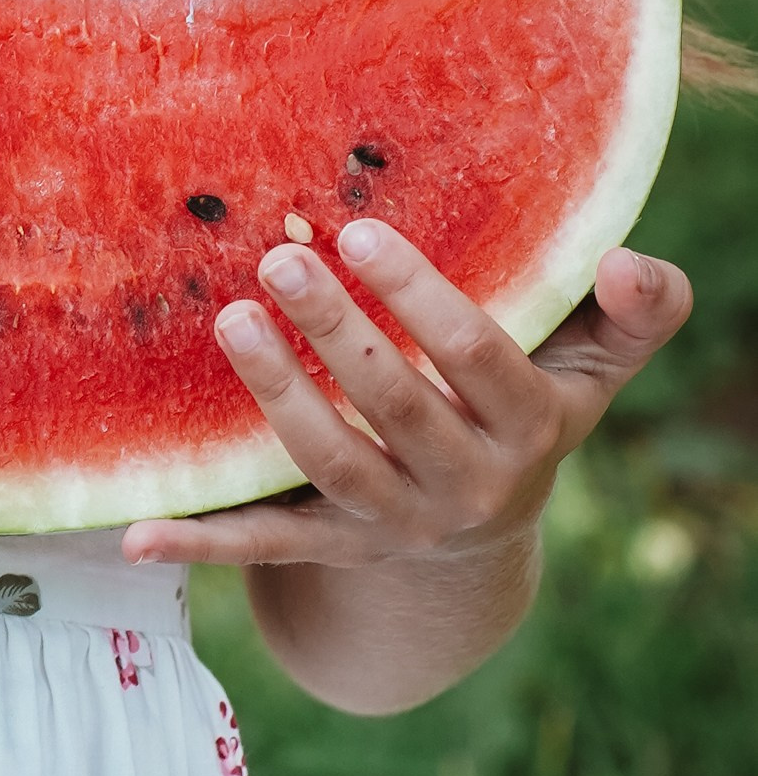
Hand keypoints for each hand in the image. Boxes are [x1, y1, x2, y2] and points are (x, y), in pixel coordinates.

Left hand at [123, 217, 690, 569]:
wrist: (480, 536)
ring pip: (330, 463)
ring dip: (278, 394)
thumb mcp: (595, 369)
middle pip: (395, 403)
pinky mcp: (333, 549)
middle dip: (337, 329)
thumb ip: (637, 314)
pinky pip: (263, 547)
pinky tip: (137, 531)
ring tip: (230, 320)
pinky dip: (200, 544)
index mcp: (528, 428)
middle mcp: (464, 485)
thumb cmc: (529, 407)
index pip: (476, 356)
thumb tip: (630, 259)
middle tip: (279, 255)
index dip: (420, 295)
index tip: (361, 226)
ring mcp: (394, 523)